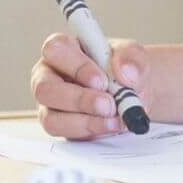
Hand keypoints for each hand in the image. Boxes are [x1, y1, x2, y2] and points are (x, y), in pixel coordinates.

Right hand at [30, 33, 150, 138]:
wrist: (138, 96)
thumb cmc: (127, 71)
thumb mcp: (136, 56)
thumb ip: (132, 58)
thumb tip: (124, 71)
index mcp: (64, 49)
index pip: (56, 50)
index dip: (77, 66)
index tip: (102, 81)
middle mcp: (50, 75)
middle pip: (44, 88)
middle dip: (79, 99)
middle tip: (108, 105)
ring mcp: (52, 104)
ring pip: (50, 117)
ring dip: (84, 121)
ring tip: (113, 119)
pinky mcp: (61, 126)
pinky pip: (64, 133)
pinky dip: (89, 131)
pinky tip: (110, 127)